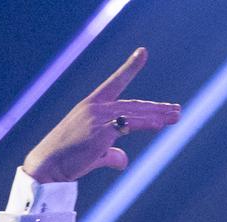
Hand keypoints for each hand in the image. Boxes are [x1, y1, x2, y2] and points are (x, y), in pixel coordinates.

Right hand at [22, 49, 181, 183]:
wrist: (49, 164)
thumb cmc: (69, 158)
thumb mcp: (94, 151)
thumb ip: (111, 153)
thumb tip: (124, 159)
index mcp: (92, 105)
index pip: (115, 82)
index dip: (130, 67)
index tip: (143, 52)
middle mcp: (96, 107)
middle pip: (133, 104)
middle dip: (157, 107)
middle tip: (177, 109)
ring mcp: (98, 118)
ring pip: (134, 113)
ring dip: (157, 115)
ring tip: (176, 116)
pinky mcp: (100, 131)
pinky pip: (128, 125)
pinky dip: (145, 123)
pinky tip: (160, 124)